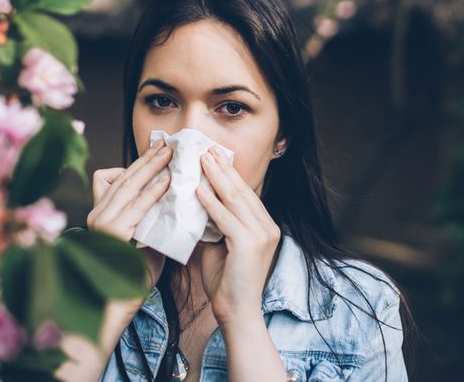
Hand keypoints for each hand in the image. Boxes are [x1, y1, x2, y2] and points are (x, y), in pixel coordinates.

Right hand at [86, 140, 171, 291]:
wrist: (116, 303)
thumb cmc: (133, 274)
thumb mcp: (143, 238)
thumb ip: (150, 218)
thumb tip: (173, 198)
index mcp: (101, 213)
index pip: (111, 177)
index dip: (135, 163)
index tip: (156, 151)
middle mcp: (97, 214)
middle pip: (122, 176)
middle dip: (147, 159)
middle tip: (167, 145)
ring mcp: (102, 223)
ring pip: (128, 185)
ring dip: (151, 168)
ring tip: (169, 156)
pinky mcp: (112, 234)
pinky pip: (136, 206)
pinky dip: (153, 192)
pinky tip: (168, 183)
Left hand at [194, 145, 281, 324]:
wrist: (236, 313)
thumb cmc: (225, 283)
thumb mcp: (219, 246)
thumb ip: (213, 225)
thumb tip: (196, 203)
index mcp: (264, 227)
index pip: (245, 194)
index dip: (228, 174)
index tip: (212, 157)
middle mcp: (267, 227)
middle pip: (242, 191)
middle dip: (222, 169)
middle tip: (206, 149)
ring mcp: (261, 235)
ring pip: (235, 199)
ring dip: (216, 178)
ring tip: (201, 160)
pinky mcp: (249, 244)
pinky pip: (226, 218)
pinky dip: (212, 202)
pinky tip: (199, 189)